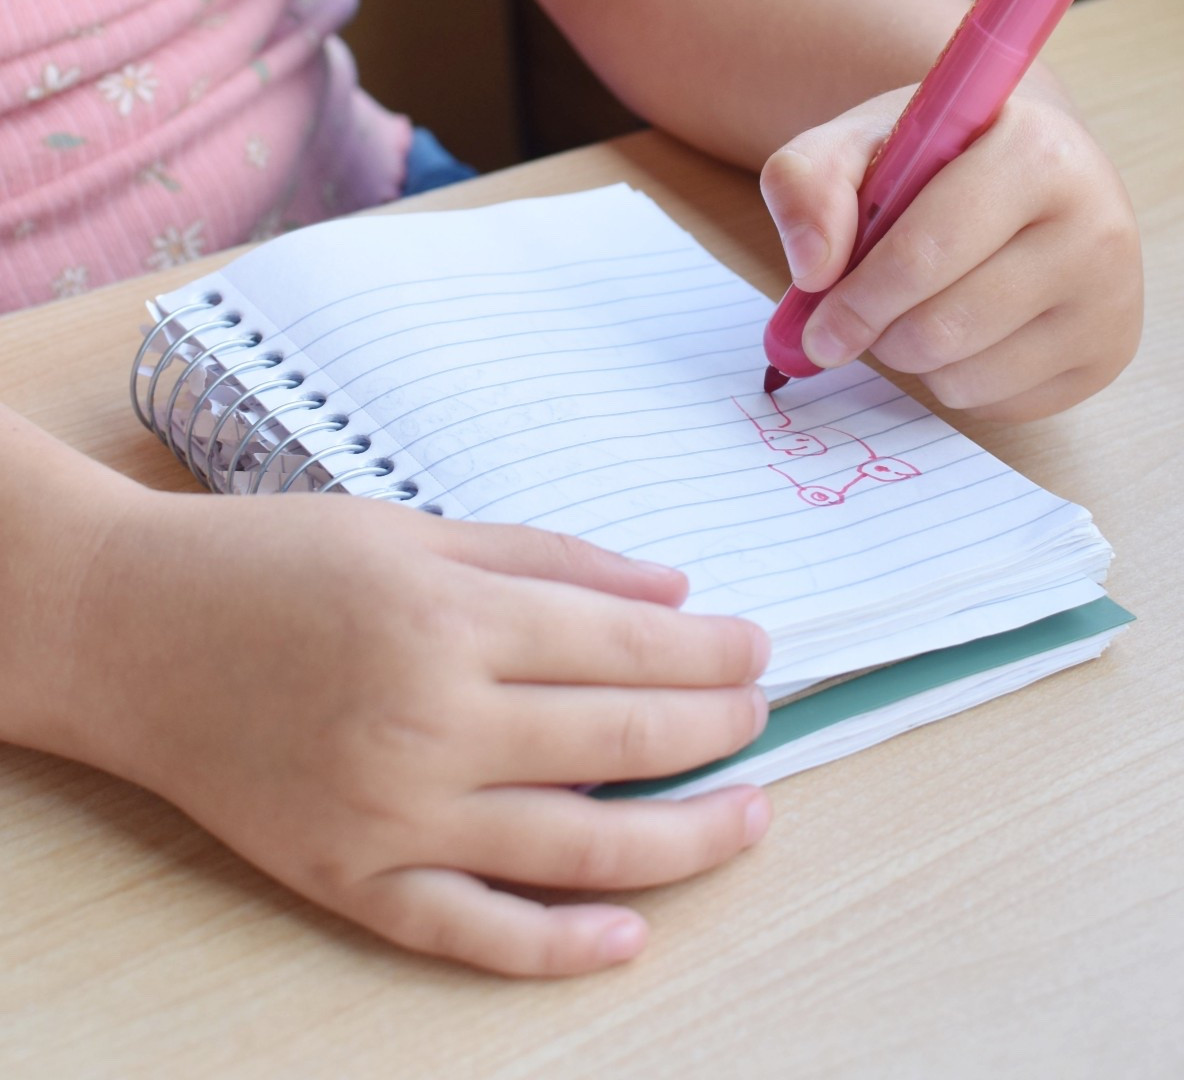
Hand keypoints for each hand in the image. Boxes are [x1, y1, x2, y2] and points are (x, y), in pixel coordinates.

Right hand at [64, 491, 771, 976]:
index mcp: (448, 616)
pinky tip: (630, 932)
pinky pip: (471, 932)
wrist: (132, 632)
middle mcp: (429, 721)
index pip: (624, 644)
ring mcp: (390, 813)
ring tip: (748, 818)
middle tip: (761, 718)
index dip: (708, 652)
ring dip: (680, 839)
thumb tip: (671, 593)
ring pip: (575, 845)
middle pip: (618, 738)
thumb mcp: (413, 529)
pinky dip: (557, 944)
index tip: (759, 649)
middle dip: (712, 729)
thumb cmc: (273, 561)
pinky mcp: (347, 880)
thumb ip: (548, 561)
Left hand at [760, 76, 1141, 420]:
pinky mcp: (1109, 355)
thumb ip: (809, 182)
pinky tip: (966, 326)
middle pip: (946, 326)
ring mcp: (1112, 298)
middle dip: (878, 333)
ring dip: (914, 358)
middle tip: (855, 319)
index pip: (928, 250)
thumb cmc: (936, 153)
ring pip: (969, 377)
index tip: (816, 325)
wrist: (1028, 165)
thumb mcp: (860, 140)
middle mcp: (1096, 226)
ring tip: (920, 304)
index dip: (858, 298)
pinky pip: (999, 406)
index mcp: (1038, 152)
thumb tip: (812, 269)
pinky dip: (958, 379)